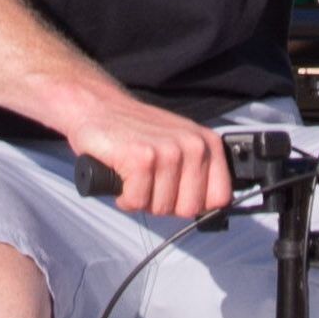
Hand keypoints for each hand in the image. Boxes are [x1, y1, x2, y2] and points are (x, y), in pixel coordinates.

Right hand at [65, 91, 232, 221]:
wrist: (98, 107)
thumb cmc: (136, 131)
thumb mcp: (178, 146)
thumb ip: (198, 173)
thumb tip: (210, 210)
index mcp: (208, 143)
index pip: (219, 198)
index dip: (193, 204)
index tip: (176, 193)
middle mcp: (193, 145)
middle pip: (189, 209)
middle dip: (165, 204)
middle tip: (149, 183)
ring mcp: (168, 151)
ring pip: (161, 208)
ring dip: (141, 199)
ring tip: (133, 175)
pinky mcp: (141, 159)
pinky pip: (137, 202)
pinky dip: (124, 197)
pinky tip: (121, 176)